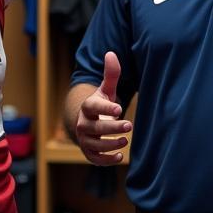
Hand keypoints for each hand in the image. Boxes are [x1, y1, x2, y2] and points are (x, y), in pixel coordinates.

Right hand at [75, 51, 131, 165]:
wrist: (87, 122)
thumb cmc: (100, 104)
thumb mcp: (106, 90)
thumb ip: (110, 74)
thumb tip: (111, 53)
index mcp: (88, 107)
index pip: (93, 106)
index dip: (105, 108)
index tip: (119, 108)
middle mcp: (84, 124)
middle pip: (95, 127)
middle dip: (111, 127)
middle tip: (129, 125)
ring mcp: (85, 139)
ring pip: (94, 144)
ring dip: (109, 144)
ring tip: (125, 141)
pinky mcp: (89, 152)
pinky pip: (95, 159)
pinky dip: (106, 160)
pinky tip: (120, 156)